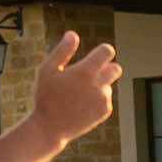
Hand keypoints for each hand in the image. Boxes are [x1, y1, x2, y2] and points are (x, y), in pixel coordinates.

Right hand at [24, 31, 119, 148]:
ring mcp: (103, 99)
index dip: (104, 51)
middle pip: (115, 68)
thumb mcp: (47, 70)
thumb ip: (62, 51)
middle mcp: (98, 84)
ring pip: (108, 85)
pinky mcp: (105, 111)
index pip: (107, 52)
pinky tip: (81, 105)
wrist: (51, 127)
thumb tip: (73, 34)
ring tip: (78, 95)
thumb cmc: (46, 96)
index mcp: (85, 71)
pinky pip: (106, 99)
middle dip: (106, 68)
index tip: (98, 54)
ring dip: (98, 86)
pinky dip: (97, 100)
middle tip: (91, 73)